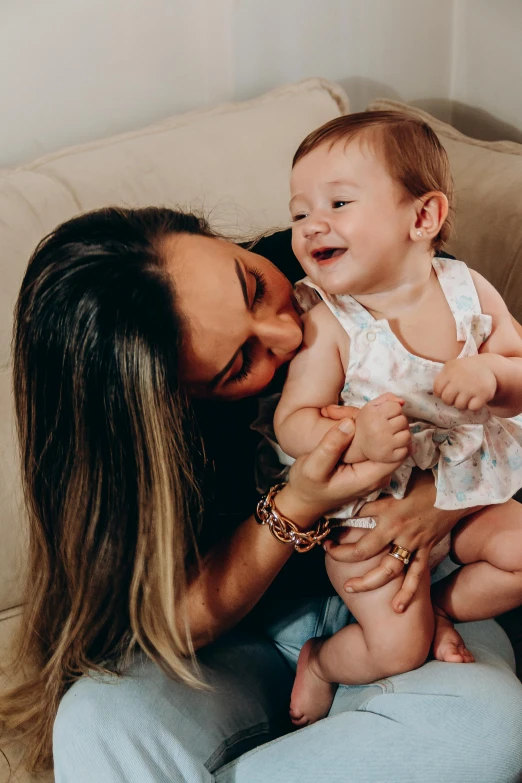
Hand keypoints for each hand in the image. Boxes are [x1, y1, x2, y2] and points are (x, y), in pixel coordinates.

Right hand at [277, 419, 401, 528]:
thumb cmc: (306, 486)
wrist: (303, 501)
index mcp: (369, 478)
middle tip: (375, 407)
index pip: (397, 454)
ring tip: (371, 410)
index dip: (393, 432)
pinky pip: (377, 449)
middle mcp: (377, 477)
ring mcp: (373, 473)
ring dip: (382, 429)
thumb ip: (331, 445)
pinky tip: (364, 420)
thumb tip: (350, 422)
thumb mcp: (313, 466)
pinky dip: (374, 434)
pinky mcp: (367, 468)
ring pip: (388, 447)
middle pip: (395, 449)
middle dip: (389, 427)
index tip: (382, 413)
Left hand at [323, 470, 473, 610]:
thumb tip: (353, 501)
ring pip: (388, 569)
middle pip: (365, 550)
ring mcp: (412, 543)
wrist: (456, 489)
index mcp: (388, 511)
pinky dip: (407, 592)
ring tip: (350, 589)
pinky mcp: (426, 550)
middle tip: (329, 556)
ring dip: (368, 581)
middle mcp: (397, 530)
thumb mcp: (396, 483)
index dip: (338, 525)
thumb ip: (376, 495)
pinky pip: (416, 575)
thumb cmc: (425, 481)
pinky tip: (397, 607)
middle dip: (343, 556)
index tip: (326, 530)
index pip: (355, 519)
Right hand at [346, 393, 410, 463]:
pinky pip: (406, 450)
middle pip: (403, 420)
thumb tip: (403, 402)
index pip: (397, 407)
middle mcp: (379, 430)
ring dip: (402, 434)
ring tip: (392, 435)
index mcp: (373, 415)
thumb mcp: (372, 406)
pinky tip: (393, 445)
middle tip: (389, 425)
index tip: (386, 415)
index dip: (393, 410)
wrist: (357, 445)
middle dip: (398, 421)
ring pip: (407, 435)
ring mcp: (385, 445)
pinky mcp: (389, 457)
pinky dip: (402, 448)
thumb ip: (387, 398)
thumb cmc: (367, 422)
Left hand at [433, 356, 496, 410]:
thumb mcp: (452, 367)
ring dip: (463, 404)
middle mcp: (458, 379)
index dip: (441, 393)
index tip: (448, 391)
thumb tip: (437, 395)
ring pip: (459, 405)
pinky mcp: (483, 394)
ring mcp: (471, 387)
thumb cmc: (466, 369)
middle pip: (447, 400)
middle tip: (458, 396)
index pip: (437, 390)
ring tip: (468, 397)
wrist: (488, 366)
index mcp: (449, 371)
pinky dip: (474, 406)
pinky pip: (472, 408)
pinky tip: (476, 399)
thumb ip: (443, 378)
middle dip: (451, 401)